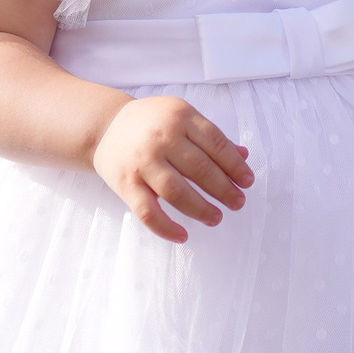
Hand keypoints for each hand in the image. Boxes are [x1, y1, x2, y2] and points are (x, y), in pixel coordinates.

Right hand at [89, 96, 254, 242]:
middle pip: (200, 169)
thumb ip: (211, 137)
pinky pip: (148, 212)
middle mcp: (161, 138)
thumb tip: (244, 156)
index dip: (235, 165)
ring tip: (217, 218)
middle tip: (238, 203)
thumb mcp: (182, 118)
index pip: (216, 144)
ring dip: (201, 209)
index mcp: (180, 117)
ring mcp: (142, 162)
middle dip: (224, 190)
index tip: (248, 182)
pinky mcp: (125, 184)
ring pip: (177, 192)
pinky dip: (166, 228)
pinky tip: (182, 235)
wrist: (105, 127)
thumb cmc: (152, 123)